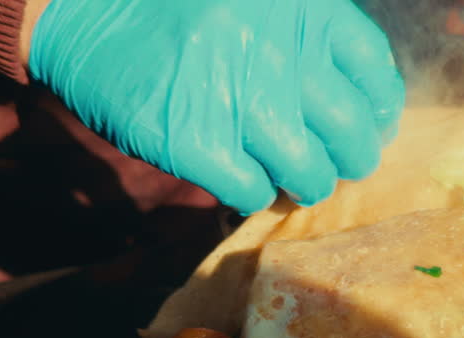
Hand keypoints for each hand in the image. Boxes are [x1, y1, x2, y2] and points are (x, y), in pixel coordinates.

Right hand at [27, 0, 404, 213]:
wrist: (84, 5)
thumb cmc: (181, 7)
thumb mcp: (262, 3)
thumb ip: (312, 39)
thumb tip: (367, 109)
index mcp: (303, 7)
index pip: (373, 74)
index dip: (379, 110)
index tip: (373, 126)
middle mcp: (279, 52)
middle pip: (351, 132)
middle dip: (350, 158)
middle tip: (335, 162)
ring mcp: (237, 100)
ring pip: (309, 172)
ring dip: (305, 181)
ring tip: (289, 174)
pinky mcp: (194, 142)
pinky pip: (254, 191)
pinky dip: (254, 192)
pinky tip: (241, 175)